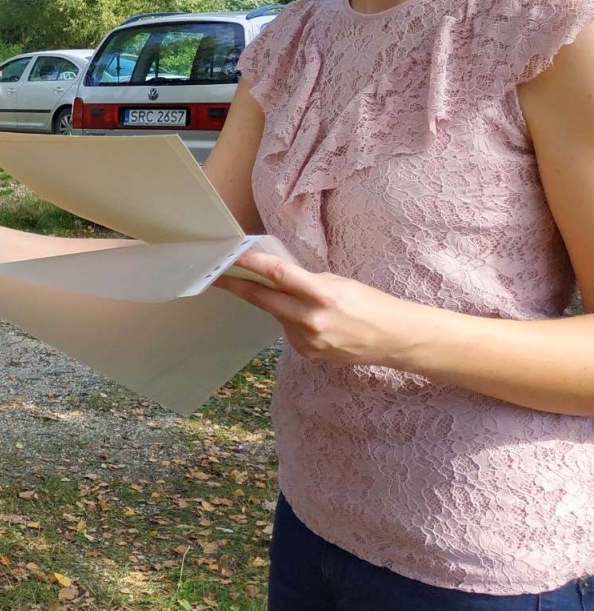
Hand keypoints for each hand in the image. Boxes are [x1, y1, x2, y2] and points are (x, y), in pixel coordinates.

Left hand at [216, 250, 416, 367]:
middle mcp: (311, 320)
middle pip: (263, 299)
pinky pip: (289, 332)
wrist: (394, 339)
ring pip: (277, 316)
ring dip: (279, 306)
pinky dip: (294, 323)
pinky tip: (316, 323)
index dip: (251, 264)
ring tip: (305, 304)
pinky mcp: (307, 353)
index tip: (231, 256)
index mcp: (322, 295)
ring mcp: (308, 341)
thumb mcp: (337, 282)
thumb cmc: (368, 303)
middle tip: (217, 276)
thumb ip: (304, 281)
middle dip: (238, 286)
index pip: (278, 274)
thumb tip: (273, 275)